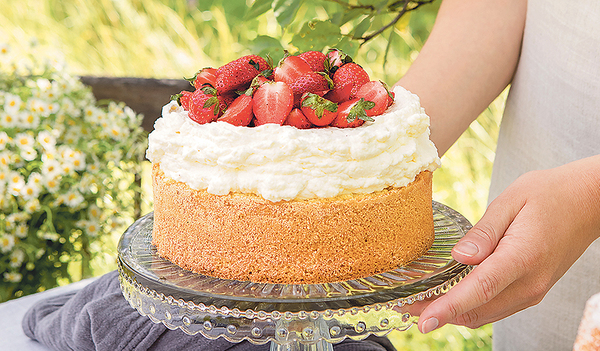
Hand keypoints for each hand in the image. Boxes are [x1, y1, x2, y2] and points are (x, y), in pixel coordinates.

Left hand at [417, 155, 599, 332]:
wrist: (589, 202)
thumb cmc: (550, 194)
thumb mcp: (511, 201)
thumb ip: (483, 233)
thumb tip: (458, 257)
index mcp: (522, 256)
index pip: (479, 289)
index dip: (448, 307)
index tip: (423, 320)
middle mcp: (530, 282)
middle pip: (477, 309)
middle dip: (438, 312)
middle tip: (404, 306)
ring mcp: (533, 290)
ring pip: (485, 314)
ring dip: (452, 313)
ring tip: (419, 303)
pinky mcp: (532, 290)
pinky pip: (495, 307)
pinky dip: (470, 307)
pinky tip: (450, 296)